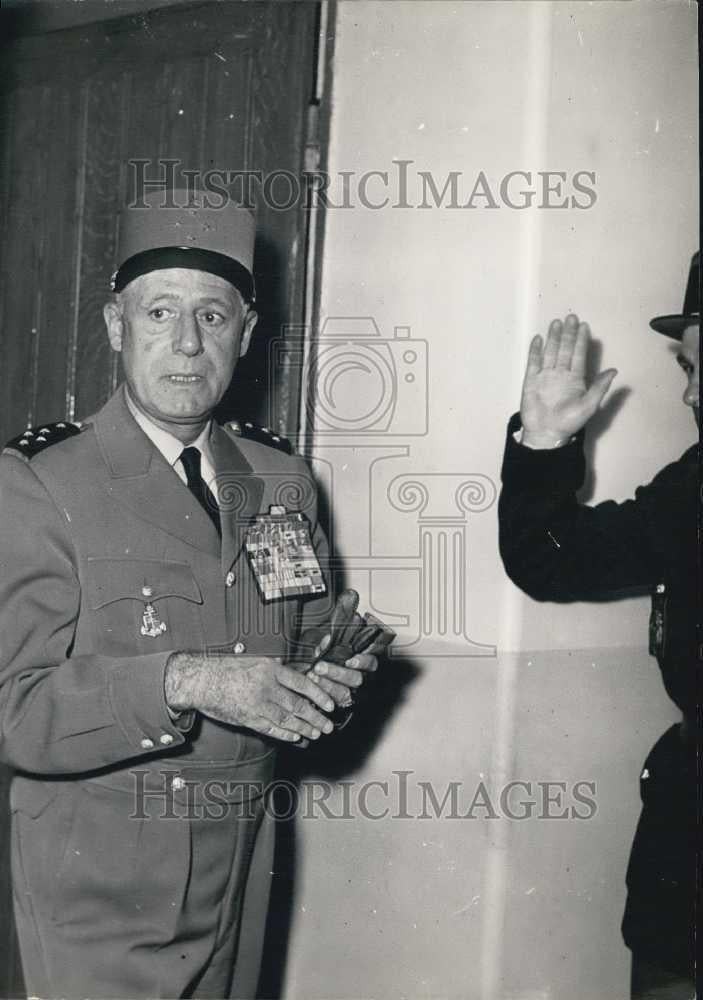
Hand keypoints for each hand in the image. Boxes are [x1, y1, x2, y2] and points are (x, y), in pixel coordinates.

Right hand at [165, 652, 335, 743]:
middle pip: (297, 705)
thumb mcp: (255, 661)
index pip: (302, 683)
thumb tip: (296, 677)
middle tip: (328, 725)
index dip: (318, 695)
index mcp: (270, 670)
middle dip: (316, 717)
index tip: (329, 704)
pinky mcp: (247, 719)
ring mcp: (257, 705)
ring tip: (316, 734)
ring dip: (304, 728)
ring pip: (287, 720)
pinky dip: (285, 734)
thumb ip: (275, 670)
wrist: (202, 680)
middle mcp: (266, 688)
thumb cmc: (227, 668)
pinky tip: (296, 737)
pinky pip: (271, 729)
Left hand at [308, 634, 378, 707]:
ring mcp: (354, 695)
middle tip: (319, 667)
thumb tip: (327, 641)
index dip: (362, 662)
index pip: (370, 663)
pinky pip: (334, 703)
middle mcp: (364, 681)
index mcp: (367, 666)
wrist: (335, 681)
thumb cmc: (338, 662)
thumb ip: (334, 646)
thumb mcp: (338, 651)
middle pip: (355, 679)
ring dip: (326, 684)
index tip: (350, 661)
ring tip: (312, 676)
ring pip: (344, 693)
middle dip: (336, 673)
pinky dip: (321, 694)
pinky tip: (312, 688)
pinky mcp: (343, 706)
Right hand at [521, 314, 616, 446]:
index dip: (581, 340)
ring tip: (556, 323)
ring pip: (550, 352)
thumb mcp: (589, 406)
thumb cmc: (569, 422)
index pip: (579, 355)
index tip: (584, 326)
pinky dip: (535, 351)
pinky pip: (533, 363)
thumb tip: (614, 371)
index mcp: (575, 379)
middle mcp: (560, 374)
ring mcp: (545, 376)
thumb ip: (600, 387)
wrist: (546, 434)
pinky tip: (538, 339)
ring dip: (553, 338)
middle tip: (571, 317)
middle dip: (568, 333)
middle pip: (565, 349)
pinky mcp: (531, 381)